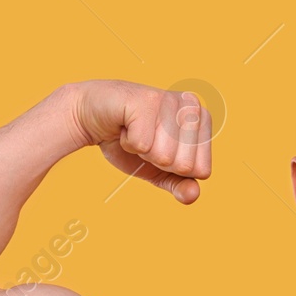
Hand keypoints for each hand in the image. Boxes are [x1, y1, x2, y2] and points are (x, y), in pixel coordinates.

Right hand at [66, 80, 212, 203]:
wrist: (92, 117)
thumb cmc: (130, 141)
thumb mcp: (159, 170)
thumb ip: (179, 184)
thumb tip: (193, 195)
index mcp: (203, 120)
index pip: (202, 171)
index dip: (174, 169)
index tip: (159, 148)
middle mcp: (192, 106)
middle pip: (184, 165)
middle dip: (158, 161)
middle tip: (146, 140)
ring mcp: (170, 100)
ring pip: (164, 156)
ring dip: (142, 151)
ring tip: (135, 130)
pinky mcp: (146, 100)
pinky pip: (142, 145)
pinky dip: (127, 143)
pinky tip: (125, 126)